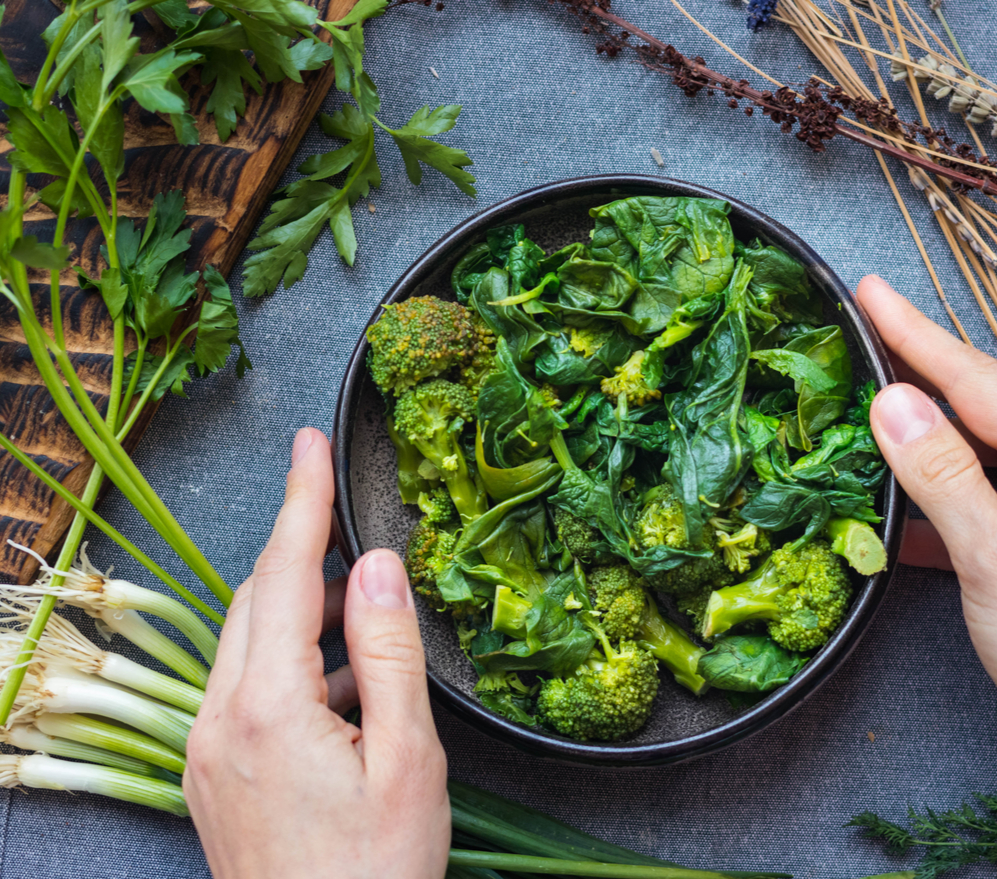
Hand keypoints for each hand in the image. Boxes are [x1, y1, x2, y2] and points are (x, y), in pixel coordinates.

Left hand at [184, 428, 449, 877]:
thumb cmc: (376, 870)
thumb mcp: (406, 757)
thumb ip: (388, 651)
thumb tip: (378, 566)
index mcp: (267, 707)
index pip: (284, 573)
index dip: (302, 499)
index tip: (311, 442)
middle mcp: (218, 720)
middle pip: (259, 601)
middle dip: (312, 566)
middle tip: (373, 568)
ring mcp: (205, 750)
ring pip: (251, 644)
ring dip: (308, 622)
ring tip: (373, 652)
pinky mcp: (210, 774)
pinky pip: (247, 689)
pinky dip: (294, 669)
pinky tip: (346, 701)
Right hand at [858, 275, 996, 811]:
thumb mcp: (995, 559)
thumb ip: (940, 472)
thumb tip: (894, 398)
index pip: (980, 382)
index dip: (918, 333)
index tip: (869, 290)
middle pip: (990, 406)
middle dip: (925, 367)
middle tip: (867, 328)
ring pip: (991, 454)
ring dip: (931, 432)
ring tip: (876, 405)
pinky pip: (996, 503)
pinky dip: (948, 497)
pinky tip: (907, 509)